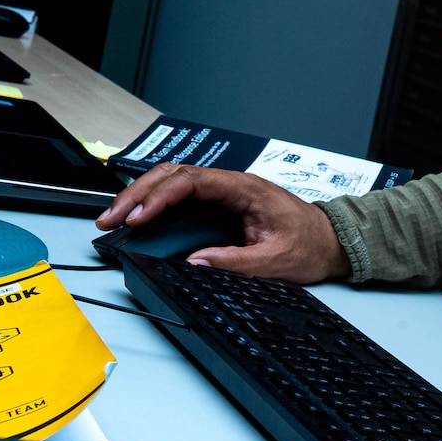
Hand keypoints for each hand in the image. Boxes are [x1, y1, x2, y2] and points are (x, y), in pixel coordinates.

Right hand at [94, 163, 347, 282]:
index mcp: (244, 189)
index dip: (160, 197)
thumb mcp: (277, 261)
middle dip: (137, 195)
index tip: (139, 217)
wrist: (331, 240)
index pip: (191, 182)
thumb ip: (236, 262)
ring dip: (140, 198)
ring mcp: (222, 194)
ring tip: (113, 219)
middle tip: (110, 219)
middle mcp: (230, 186)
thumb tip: (195, 264)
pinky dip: (154, 207)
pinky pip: (180, 200)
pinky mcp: (218, 207)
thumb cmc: (311, 244)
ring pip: (171, 184)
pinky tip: (136, 220)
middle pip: (172, 176)